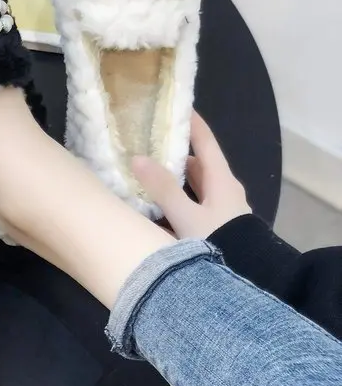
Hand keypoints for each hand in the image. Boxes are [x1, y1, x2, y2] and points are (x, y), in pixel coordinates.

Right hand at [132, 112, 251, 238]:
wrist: (247, 280)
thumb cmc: (218, 242)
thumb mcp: (186, 216)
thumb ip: (162, 188)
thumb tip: (138, 158)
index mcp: (222, 180)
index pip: (206, 142)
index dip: (192, 123)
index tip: (177, 105)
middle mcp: (224, 191)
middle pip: (198, 164)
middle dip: (176, 152)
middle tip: (150, 142)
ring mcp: (221, 212)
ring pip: (195, 187)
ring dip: (174, 180)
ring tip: (146, 173)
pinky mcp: (215, 229)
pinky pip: (192, 206)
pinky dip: (176, 201)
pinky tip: (156, 207)